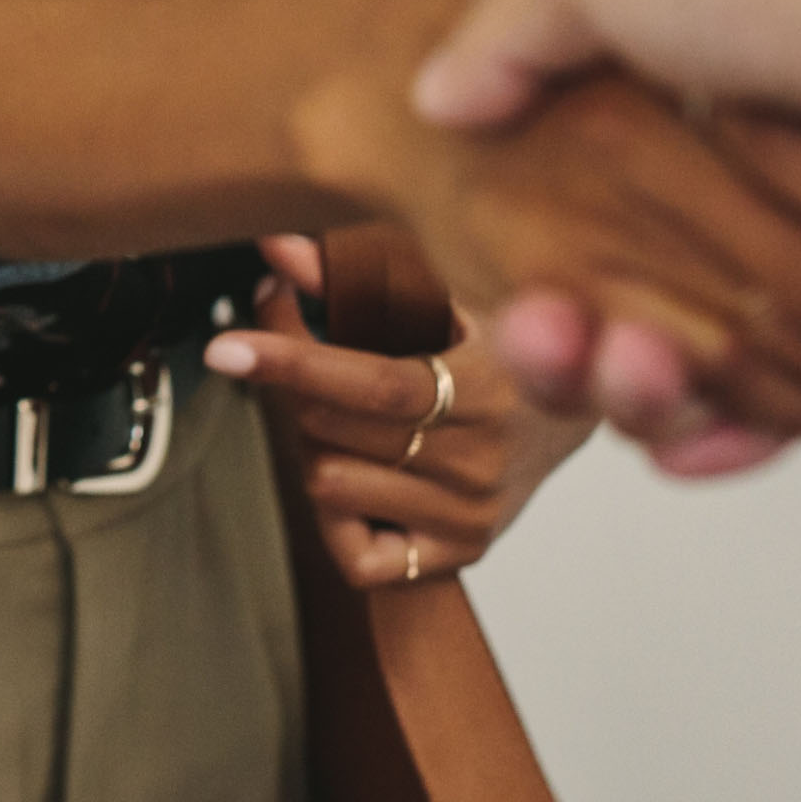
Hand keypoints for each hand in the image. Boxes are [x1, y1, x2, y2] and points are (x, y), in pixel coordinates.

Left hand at [209, 240, 590, 586]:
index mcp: (489, 387)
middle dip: (298, 392)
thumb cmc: (495, 344)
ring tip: (348, 422)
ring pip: (333, 485)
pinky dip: (338, 517)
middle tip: (303, 365)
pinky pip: (359, 555)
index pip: (376, 385)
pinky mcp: (460, 555)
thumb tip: (278, 246)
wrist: (572, 409)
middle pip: (339, 433)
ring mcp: (472, 515)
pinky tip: (359, 476)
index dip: (295, 363)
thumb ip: (360, 272)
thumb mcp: (444, 295)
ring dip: (316, 447)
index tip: (229, 347)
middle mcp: (484, 460)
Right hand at [297, 1, 800, 445]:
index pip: (629, 226)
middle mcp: (800, 176)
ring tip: (629, 377)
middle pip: (687, 312)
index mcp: (724, 103)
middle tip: (564, 345)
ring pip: (766, 372)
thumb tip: (441, 97)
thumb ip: (515, 32)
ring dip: (680, 397)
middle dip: (611, 353)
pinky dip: (777, 433)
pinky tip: (696, 441)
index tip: (524, 308)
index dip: (566, 284)